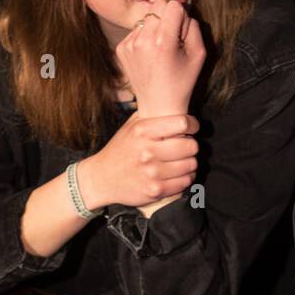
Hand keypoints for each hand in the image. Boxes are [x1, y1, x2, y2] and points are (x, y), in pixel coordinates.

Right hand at [83, 113, 199, 209]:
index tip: (191, 128)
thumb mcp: (131, 126)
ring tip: (181, 161)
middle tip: (184, 146)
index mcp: (142, 131)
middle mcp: (147, 151)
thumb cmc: (121, 149)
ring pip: (191, 164)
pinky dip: (186, 177)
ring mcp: (152, 172)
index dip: (192, 125)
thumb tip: (177, 104)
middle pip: (191, 145)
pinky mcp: (156, 190)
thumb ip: (152, 115)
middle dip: (191, 145)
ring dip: (190, 162)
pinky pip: (186, 182)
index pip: (182, 123)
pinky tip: (178, 174)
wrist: (101, 178)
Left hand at [115, 0, 205, 117]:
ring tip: (160, 48)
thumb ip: (193, 26)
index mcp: (163, 41)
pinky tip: (149, 54)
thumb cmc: (183, 80)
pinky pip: (136, 29)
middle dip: (167, 16)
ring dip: (155, 26)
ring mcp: (128, 44)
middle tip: (172, 37)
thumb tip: (181, 10)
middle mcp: (142, 40)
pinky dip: (145, 36)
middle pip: (157, 6)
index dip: (181, 16)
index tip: (182, 33)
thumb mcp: (199, 54)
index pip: (173, 5)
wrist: (158, 105)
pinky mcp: (121, 48)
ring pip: (146, 17)